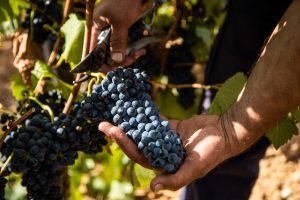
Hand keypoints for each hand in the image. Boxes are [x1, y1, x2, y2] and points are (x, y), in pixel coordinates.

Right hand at [92, 0, 145, 65]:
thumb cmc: (123, 1)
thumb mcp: (121, 22)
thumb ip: (118, 42)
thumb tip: (117, 61)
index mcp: (95, 30)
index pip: (92, 53)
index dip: (100, 64)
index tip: (111, 71)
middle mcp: (101, 32)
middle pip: (107, 54)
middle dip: (120, 60)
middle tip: (133, 59)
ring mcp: (111, 32)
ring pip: (117, 51)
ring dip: (128, 55)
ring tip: (140, 53)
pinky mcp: (121, 31)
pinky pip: (124, 45)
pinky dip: (132, 48)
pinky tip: (141, 50)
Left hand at [99, 115, 235, 191]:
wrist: (224, 133)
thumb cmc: (211, 153)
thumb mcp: (195, 168)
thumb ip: (175, 179)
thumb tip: (152, 188)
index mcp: (162, 164)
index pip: (138, 155)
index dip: (124, 144)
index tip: (113, 130)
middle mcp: (159, 152)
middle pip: (135, 143)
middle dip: (119, 134)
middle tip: (103, 124)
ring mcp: (162, 139)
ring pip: (141, 131)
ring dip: (128, 124)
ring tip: (113, 113)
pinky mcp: (169, 128)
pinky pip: (152, 121)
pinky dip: (143, 115)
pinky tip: (131, 107)